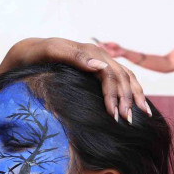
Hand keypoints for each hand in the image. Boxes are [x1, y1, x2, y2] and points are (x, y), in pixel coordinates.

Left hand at [0, 36, 148, 119]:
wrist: (30, 52)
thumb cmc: (38, 54)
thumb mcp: (52, 52)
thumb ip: (76, 58)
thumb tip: (101, 67)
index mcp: (91, 53)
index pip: (111, 75)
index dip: (114, 95)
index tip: (113, 115)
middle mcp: (100, 56)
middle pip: (123, 77)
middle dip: (128, 99)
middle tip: (129, 121)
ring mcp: (101, 61)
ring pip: (127, 77)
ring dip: (135, 95)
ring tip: (143, 114)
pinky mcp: (98, 69)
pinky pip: (122, 78)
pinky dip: (132, 90)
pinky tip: (136, 103)